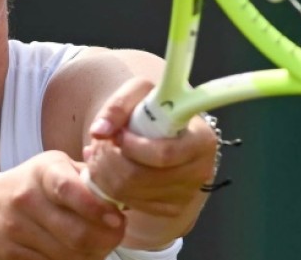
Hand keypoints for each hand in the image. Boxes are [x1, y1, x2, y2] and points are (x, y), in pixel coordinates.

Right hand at [0, 151, 125, 259]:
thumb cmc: (35, 184)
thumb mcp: (58, 167)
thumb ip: (88, 177)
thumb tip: (121, 191)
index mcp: (43, 171)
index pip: (69, 190)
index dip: (96, 208)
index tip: (117, 218)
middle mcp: (26, 198)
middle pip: (74, 233)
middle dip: (105, 239)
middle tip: (116, 234)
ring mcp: (16, 228)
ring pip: (67, 256)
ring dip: (92, 255)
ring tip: (98, 244)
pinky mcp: (11, 254)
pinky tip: (78, 253)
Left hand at [84, 77, 218, 217]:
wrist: (166, 125)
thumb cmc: (156, 107)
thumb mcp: (140, 92)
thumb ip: (118, 105)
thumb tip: (99, 131)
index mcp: (201, 140)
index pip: (163, 155)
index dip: (132, 146)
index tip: (118, 133)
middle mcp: (199, 171)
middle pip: (140, 177)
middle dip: (109, 160)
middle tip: (99, 144)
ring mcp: (186, 194)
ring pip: (130, 193)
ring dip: (104, 173)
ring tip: (99, 153)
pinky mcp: (172, 208)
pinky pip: (131, 203)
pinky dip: (110, 187)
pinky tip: (108, 169)